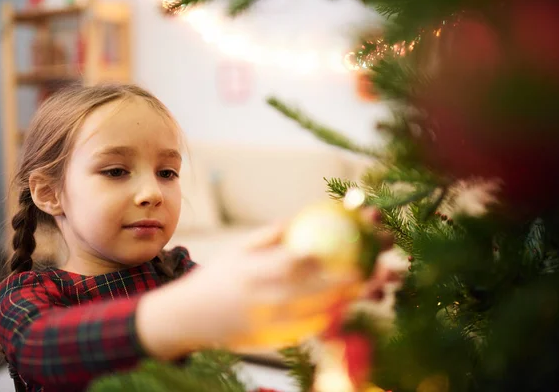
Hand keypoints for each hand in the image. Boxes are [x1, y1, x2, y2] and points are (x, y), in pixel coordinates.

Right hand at [184, 223, 362, 348]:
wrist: (188, 317)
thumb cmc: (216, 278)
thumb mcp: (236, 251)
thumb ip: (266, 236)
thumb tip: (296, 218)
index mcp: (252, 272)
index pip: (293, 265)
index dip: (323, 261)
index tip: (349, 253)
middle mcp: (260, 300)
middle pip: (311, 293)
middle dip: (345, 286)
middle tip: (370, 276)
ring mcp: (264, 324)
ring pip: (312, 316)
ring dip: (342, 305)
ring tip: (365, 294)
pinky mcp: (266, 341)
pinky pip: (303, 333)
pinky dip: (325, 323)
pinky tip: (342, 313)